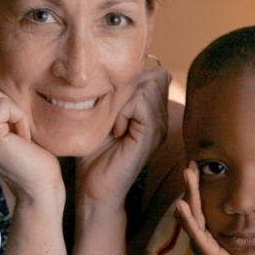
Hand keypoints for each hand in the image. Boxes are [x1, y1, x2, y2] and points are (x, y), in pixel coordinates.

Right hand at [0, 77, 61, 202]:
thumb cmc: (28, 152)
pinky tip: (20, 139)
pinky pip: (5, 104)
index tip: (7, 126)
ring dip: (13, 111)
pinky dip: (20, 118)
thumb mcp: (4, 121)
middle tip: (13, 130)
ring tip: (16, 135)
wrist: (37, 185)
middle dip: (5, 102)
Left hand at [77, 66, 169, 207]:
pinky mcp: (152, 135)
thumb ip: (114, 92)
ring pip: (148, 85)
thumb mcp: (102, 115)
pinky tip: (115, 131)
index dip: (129, 80)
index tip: (111, 105)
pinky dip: (122, 111)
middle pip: (154, 74)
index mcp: (152, 111)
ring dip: (123, 99)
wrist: (95, 188)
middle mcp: (162, 117)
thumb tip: (109, 66)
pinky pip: (141, 102)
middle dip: (128, 86)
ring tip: (113, 123)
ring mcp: (160, 126)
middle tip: (112, 114)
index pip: (153, 72)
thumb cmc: (93, 154)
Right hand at [175, 162, 254, 254]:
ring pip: (191, 213)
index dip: (198, 185)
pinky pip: (194, 230)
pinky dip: (186, 217)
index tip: (199, 166)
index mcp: (208, 231)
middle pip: (192, 204)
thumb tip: (247, 208)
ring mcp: (200, 242)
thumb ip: (238, 225)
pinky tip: (181, 204)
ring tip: (186, 174)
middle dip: (191, 184)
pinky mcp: (204, 250)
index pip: (200, 203)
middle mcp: (201, 234)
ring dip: (188, 193)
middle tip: (190, 164)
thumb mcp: (239, 240)